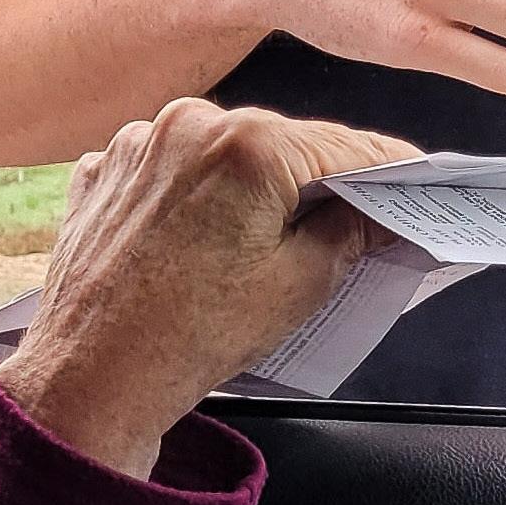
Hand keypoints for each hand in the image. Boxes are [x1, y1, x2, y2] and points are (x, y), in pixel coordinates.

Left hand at [0, 101, 420, 476]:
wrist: (92, 379)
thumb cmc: (190, 337)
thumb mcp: (301, 285)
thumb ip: (352, 231)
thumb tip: (378, 209)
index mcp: (248, 146)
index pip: (344, 144)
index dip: (388, 167)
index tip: (414, 178)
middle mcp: (188, 125)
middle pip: (283, 143)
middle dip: (318, 179)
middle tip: (351, 219)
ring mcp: (138, 145)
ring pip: (223, 153)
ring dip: (253, 185)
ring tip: (266, 242)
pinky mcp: (104, 173)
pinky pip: (170, 169)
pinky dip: (195, 195)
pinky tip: (203, 241)